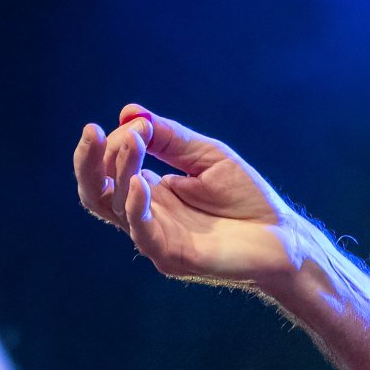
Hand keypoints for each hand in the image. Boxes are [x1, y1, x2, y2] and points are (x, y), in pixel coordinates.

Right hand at [73, 105, 302, 288]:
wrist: (282, 235)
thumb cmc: (246, 198)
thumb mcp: (207, 156)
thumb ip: (169, 138)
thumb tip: (129, 113)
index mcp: (150, 192)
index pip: (110, 169)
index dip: (118, 143)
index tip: (138, 122)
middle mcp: (145, 216)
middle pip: (95, 192)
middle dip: (88, 161)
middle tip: (91, 131)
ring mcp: (156, 238)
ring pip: (115, 208)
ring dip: (121, 171)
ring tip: (134, 143)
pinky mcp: (172, 256)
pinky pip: (143, 234)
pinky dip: (136, 207)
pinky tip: (140, 183)